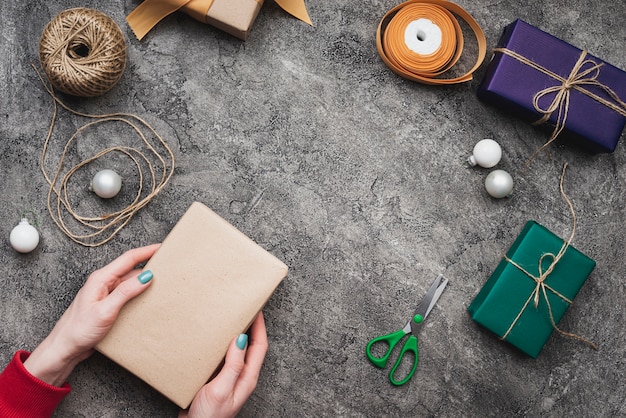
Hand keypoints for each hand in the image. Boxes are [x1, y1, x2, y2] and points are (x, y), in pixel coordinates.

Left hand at [24, 244, 159, 385]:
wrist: (65, 349)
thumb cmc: (78, 330)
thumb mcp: (105, 310)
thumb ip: (125, 292)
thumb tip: (146, 276)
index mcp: (101, 279)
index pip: (129, 259)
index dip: (147, 251)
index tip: (162, 247)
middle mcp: (104, 283)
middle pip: (132, 270)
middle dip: (150, 266)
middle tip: (168, 267)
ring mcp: (106, 294)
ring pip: (131, 283)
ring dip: (145, 283)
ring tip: (162, 285)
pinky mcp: (109, 306)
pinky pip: (128, 295)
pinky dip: (139, 295)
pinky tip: (147, 301)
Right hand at [179, 312, 268, 417]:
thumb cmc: (209, 417)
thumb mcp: (221, 389)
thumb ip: (233, 365)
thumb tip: (241, 339)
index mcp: (247, 378)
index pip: (259, 346)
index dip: (260, 326)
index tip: (256, 308)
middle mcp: (242, 376)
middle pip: (252, 346)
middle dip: (250, 326)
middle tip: (244, 308)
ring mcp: (230, 379)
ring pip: (237, 351)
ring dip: (235, 334)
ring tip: (230, 318)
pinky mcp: (218, 381)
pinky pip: (224, 358)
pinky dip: (222, 345)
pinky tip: (213, 340)